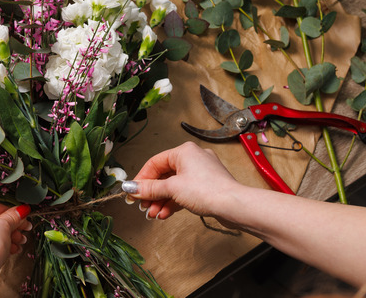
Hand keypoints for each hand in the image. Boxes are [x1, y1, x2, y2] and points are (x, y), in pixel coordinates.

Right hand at [122, 141, 242, 220]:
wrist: (234, 206)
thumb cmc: (208, 191)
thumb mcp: (172, 189)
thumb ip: (149, 188)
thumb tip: (131, 187)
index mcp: (184, 151)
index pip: (155, 163)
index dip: (142, 179)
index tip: (132, 192)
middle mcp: (192, 158)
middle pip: (164, 176)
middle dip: (152, 194)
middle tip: (142, 206)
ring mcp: (201, 173)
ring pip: (173, 186)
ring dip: (161, 201)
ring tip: (153, 214)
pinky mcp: (206, 186)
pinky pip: (184, 192)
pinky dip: (173, 202)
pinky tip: (165, 214)